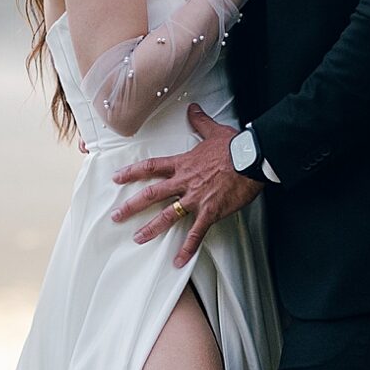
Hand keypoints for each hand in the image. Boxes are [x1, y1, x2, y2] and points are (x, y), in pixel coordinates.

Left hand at [111, 106, 260, 265]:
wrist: (252, 158)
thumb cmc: (235, 146)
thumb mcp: (214, 131)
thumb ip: (200, 121)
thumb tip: (193, 109)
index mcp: (183, 163)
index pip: (151, 167)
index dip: (132, 172)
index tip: (117, 178)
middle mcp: (185, 182)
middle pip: (152, 194)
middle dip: (132, 206)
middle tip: (117, 216)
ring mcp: (196, 198)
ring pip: (168, 216)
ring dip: (151, 228)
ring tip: (138, 238)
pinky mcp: (211, 211)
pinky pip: (196, 232)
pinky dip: (187, 248)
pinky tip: (179, 260)